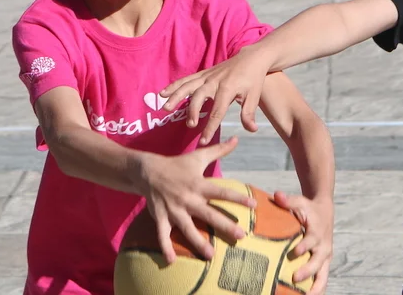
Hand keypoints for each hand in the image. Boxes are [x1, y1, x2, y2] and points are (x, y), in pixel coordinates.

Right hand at [136, 138, 255, 261]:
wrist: (148, 170)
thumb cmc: (177, 165)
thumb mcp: (198, 156)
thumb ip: (219, 151)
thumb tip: (236, 139)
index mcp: (199, 184)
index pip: (222, 192)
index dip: (238, 197)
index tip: (254, 205)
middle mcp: (188, 198)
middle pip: (209, 213)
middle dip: (225, 225)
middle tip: (241, 236)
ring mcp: (174, 209)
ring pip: (187, 228)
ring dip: (199, 242)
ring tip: (211, 256)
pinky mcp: (161, 217)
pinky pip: (163, 234)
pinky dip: (166, 247)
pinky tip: (172, 261)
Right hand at [161, 47, 272, 144]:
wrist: (251, 58)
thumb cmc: (253, 79)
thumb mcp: (254, 96)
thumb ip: (249, 114)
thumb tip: (251, 130)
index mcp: (228, 88)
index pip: (217, 111)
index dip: (210, 127)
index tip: (203, 141)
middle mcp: (214, 81)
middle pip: (199, 96)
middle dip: (193, 111)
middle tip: (190, 125)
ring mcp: (207, 76)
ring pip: (188, 86)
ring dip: (176, 96)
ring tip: (166, 108)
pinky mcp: (203, 73)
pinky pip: (186, 79)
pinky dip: (174, 85)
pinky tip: (163, 93)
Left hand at [273, 192, 332, 293]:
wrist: (325, 211)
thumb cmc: (308, 208)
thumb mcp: (299, 201)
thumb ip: (287, 200)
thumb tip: (276, 195)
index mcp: (317, 232)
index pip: (312, 240)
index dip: (305, 246)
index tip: (295, 252)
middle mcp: (323, 246)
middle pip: (318, 261)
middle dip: (308, 270)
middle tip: (295, 278)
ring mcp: (325, 256)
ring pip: (323, 275)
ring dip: (316, 287)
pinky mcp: (324, 263)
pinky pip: (322, 279)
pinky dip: (316, 289)